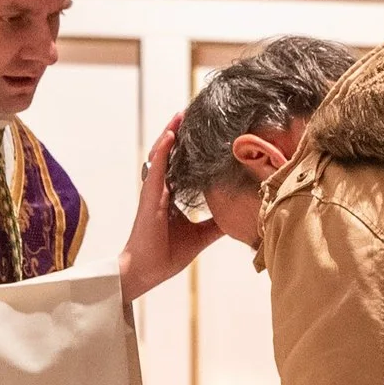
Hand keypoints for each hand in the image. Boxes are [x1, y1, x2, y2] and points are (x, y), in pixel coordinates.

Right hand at [118, 119, 220, 306]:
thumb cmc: (166, 254)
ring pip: (160, 157)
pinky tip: (169, 137)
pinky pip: (155, 170)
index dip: (188, 148)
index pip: (180, 166)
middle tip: (191, 113)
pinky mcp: (149, 198)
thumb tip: (237, 216)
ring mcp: (153, 192)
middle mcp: (161, 190)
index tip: (200, 131)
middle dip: (179, 134)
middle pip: (170, 155)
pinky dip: (162, 152)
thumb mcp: (200, 236)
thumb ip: (215, 225)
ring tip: (179, 116)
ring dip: (169, 135)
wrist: (146, 271)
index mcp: (171, 197)